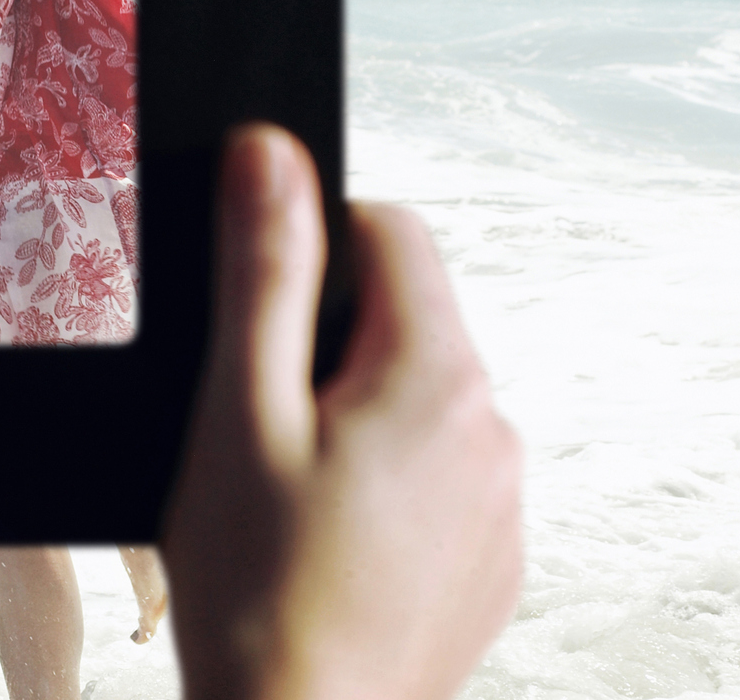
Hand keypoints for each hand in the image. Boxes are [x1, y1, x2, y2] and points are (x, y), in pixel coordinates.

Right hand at [167, 125, 521, 699]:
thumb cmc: (255, 589)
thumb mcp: (236, 411)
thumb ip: (263, 271)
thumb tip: (273, 150)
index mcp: (434, 377)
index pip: (390, 229)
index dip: (309, 246)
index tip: (257, 323)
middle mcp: (493, 430)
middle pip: (405, 317)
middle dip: (328, 344)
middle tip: (257, 429)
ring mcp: (503, 503)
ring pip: (419, 397)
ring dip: (356, 415)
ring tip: (287, 499)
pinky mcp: (494, 561)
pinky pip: (439, 474)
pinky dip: (385, 484)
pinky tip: (326, 545)